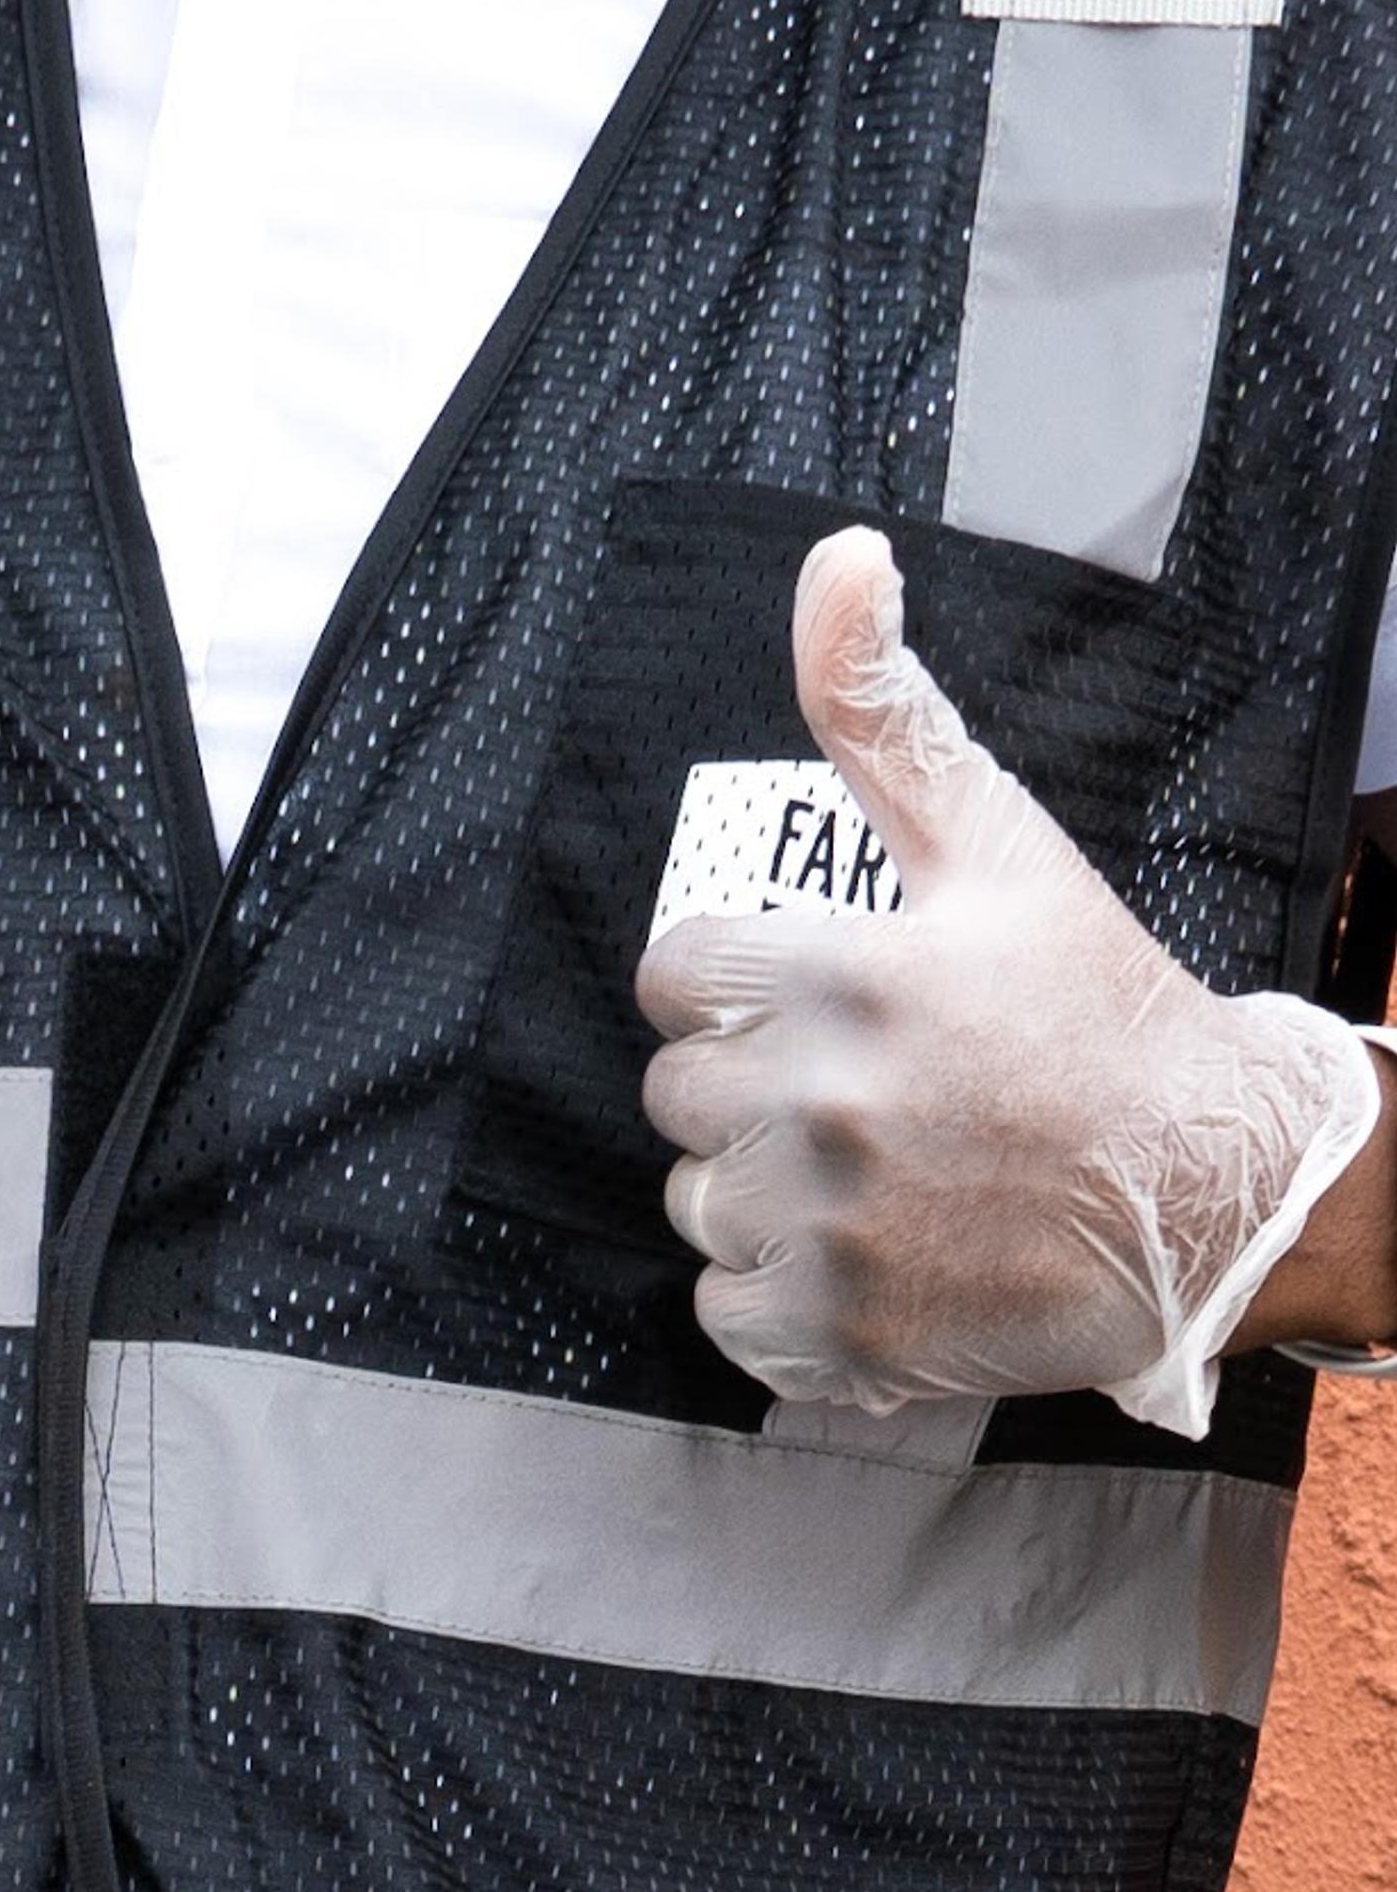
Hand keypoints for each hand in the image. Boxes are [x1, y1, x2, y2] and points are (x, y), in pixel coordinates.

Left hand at [635, 524, 1387, 1434]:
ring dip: (754, 1192)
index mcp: (838, 975)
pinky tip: (857, 1255)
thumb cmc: (1098, 1003)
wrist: (1218, 1185)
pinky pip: (729, 1316)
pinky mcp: (857, 1338)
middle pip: (676, 1094)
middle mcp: (822, 1105)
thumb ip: (880, 702)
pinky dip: (774, 1297)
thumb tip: (842, 553)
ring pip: (697, 1203)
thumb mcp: (991, 835)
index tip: (815, 999)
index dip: (736, 983)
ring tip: (863, 1170)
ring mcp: (838, 1232)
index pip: (673, 975)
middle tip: (851, 1086)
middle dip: (743, 1084)